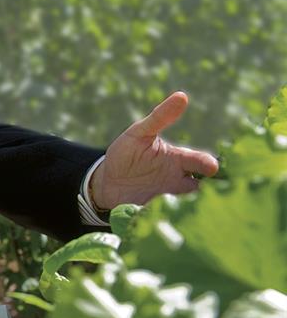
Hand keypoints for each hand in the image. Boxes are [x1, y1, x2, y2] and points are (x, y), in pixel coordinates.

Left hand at [90, 91, 219, 209]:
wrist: (105, 182)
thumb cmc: (126, 154)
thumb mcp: (138, 133)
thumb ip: (159, 117)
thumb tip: (182, 96)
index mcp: (179, 161)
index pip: (200, 163)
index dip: (206, 164)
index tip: (210, 167)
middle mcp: (180, 182)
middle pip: (203, 189)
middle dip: (209, 192)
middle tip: (208, 194)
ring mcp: (170, 200)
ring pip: (190, 207)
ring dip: (190, 208)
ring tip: (186, 209)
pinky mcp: (156, 215)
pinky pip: (168, 221)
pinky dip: (170, 221)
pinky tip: (165, 221)